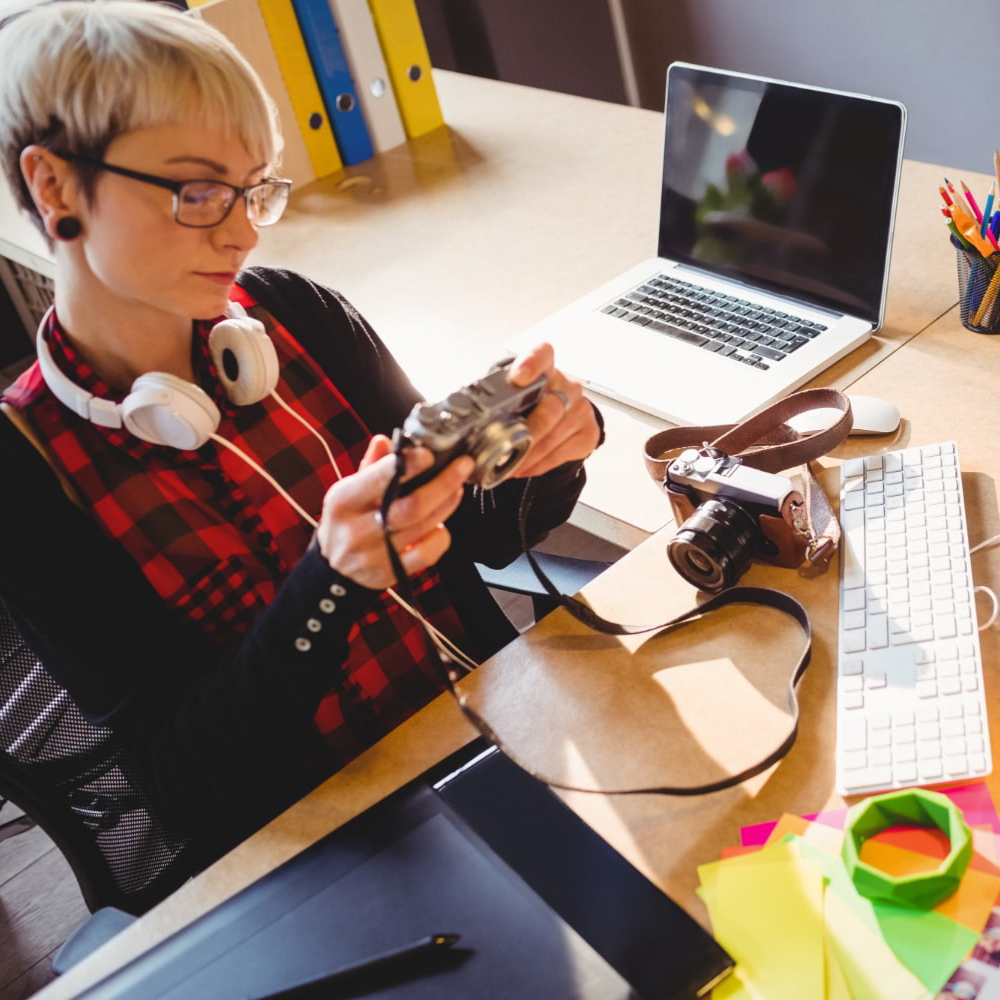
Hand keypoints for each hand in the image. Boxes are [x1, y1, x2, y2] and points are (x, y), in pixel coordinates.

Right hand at [314, 435, 473, 589]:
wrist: (333, 571)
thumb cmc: (346, 522)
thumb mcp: (348, 491)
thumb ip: (370, 467)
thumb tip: (385, 441)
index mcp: (344, 501)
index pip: (379, 479)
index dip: (408, 465)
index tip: (428, 454)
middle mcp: (359, 529)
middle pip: (412, 506)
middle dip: (443, 483)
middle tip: (462, 465)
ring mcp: (376, 554)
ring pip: (424, 526)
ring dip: (447, 503)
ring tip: (457, 487)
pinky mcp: (392, 573)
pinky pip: (427, 554)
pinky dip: (440, 537)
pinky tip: (440, 525)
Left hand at [506, 342, 600, 477]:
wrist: (558, 416)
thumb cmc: (530, 402)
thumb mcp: (514, 392)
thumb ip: (498, 394)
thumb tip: (466, 410)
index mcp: (544, 368)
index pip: (542, 356)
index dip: (531, 365)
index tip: (519, 378)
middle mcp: (567, 386)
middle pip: (550, 408)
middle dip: (527, 432)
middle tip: (508, 447)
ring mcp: (580, 409)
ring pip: (555, 436)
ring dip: (530, 455)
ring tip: (510, 465)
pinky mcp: (588, 432)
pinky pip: (562, 453)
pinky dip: (540, 464)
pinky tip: (526, 467)